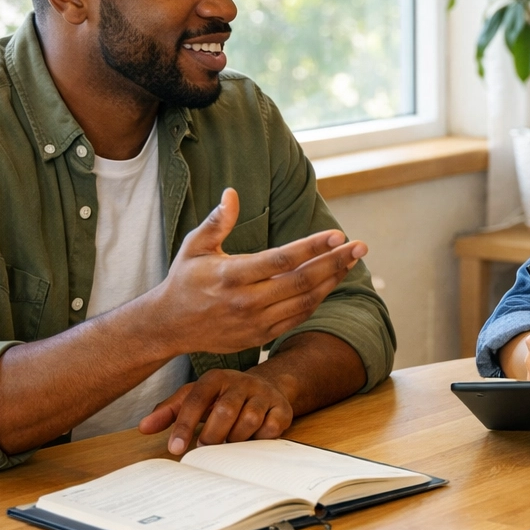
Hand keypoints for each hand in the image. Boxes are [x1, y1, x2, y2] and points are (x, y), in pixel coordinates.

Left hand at [139, 368, 292, 454]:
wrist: (265, 387)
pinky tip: (251, 439)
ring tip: (228, 443)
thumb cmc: (222, 397)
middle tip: (205, 448)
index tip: (176, 449)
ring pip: (249, 420)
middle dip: (212, 435)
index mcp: (216, 377)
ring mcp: (264, 394)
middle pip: (225, 411)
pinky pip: (271, 428)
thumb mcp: (194, 398)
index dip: (184, 425)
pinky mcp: (282, 407)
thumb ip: (169, 411)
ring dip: (235, 439)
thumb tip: (143, 427)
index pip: (196, 399)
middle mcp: (242, 381)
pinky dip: (258, 439)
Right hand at [145, 188, 365, 355]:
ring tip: (352, 261)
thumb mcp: (194, 247)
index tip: (337, 234)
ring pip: (305, 301)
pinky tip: (331, 282)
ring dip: (332, 281)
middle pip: (302, 281)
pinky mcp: (261, 336)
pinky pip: (298, 318)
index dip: (312, 247)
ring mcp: (256, 322)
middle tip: (360, 246)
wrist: (169, 326)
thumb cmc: (185, 280)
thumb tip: (232, 193)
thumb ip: (217, 222)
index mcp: (231, 276)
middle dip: (335, 262)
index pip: (281, 260)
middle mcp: (246, 302)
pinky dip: (318, 300)